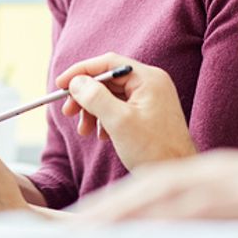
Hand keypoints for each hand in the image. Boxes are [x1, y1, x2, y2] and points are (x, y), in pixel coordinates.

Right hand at [56, 53, 194, 170]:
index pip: (108, 63)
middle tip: (68, 111)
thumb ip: (95, 97)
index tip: (61, 84)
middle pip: (108, 80)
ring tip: (84, 131)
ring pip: (111, 96)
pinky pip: (119, 109)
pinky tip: (101, 135)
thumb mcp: (119, 121)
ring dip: (92, 110)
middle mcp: (150, 84)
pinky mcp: (147, 114)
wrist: (176, 174)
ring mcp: (150, 99)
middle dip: (85, 96)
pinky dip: (104, 119)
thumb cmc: (154, 149)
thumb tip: (76, 82)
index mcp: (148, 78)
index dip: (81, 71)